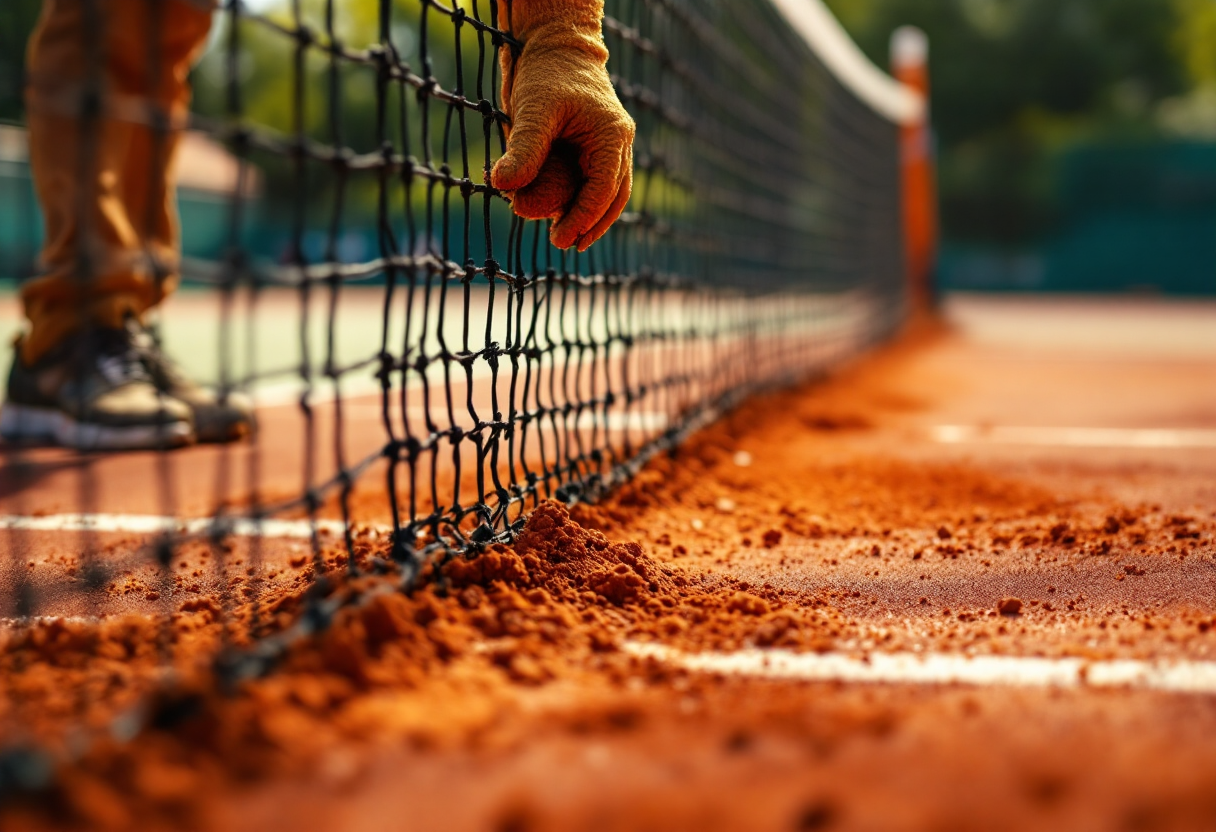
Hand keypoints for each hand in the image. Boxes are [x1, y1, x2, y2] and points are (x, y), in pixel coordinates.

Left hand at [493, 0, 634, 251]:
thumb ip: (522, 148)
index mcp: (612, 135)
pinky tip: (564, 215)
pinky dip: (582, 200)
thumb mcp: (532, 109)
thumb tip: (502, 186)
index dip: (583, 217)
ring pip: (609, 192)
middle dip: (592, 224)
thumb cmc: (546, 73)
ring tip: (568, 237)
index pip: (604, 188)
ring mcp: (611, 146)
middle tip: (567, 244)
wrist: (556, 46)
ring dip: (590, 216)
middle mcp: (618, 143)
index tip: (561, 239)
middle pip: (614, 197)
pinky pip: (596, 182)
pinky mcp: (597, 148)